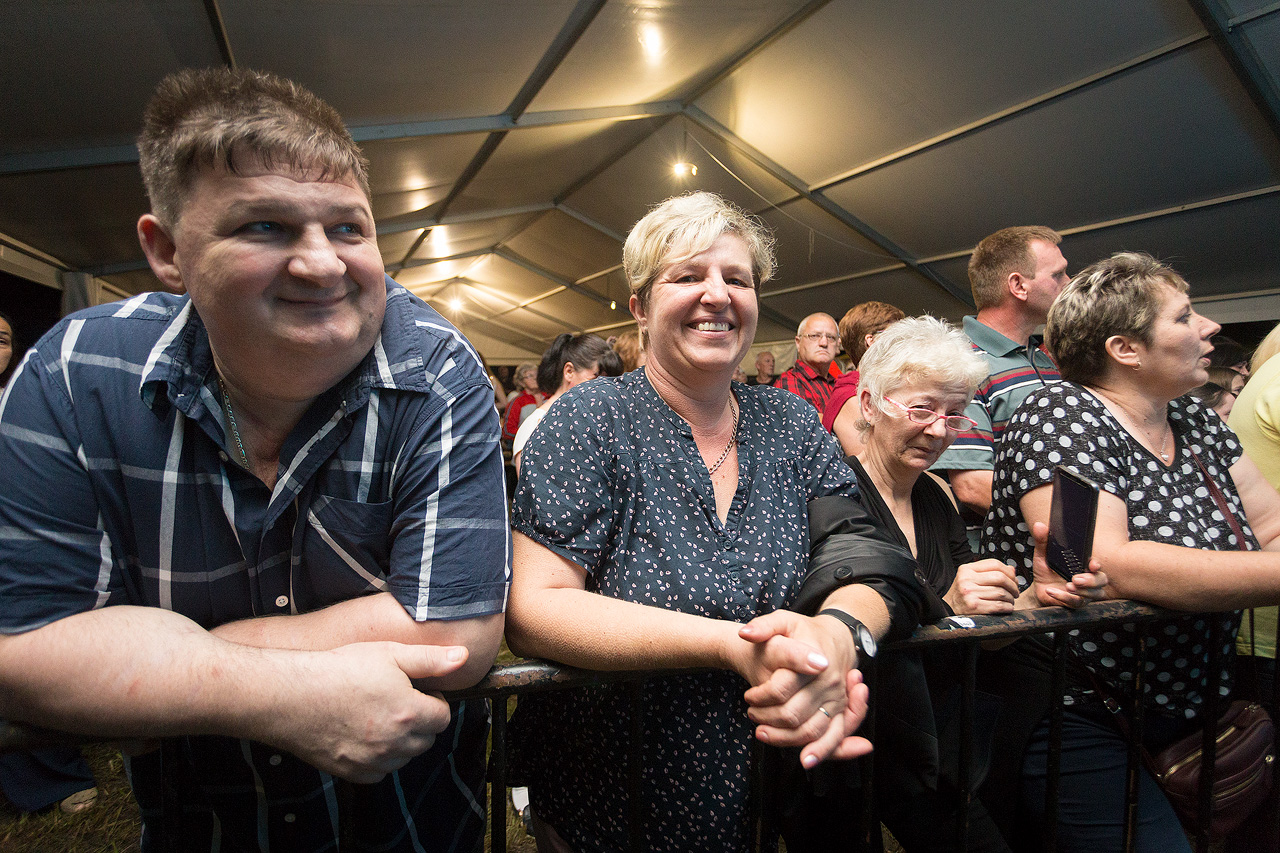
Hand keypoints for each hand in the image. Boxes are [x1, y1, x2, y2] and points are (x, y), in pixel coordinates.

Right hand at [264, 642, 467, 782]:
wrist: (291, 696)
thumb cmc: (339, 670)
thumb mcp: (390, 654)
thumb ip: (431, 659)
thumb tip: (463, 657)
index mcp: (410, 714)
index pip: (443, 717)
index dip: (434, 700)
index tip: (419, 689)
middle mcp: (395, 743)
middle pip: (426, 739)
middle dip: (420, 721)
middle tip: (398, 699)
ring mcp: (373, 761)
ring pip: (404, 756)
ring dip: (401, 740)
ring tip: (379, 714)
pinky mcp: (352, 772)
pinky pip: (380, 771)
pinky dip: (379, 757)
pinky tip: (364, 733)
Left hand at [735, 610, 865, 764]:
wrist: (837, 639)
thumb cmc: (805, 632)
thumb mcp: (784, 621)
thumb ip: (764, 626)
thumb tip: (745, 634)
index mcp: (813, 659)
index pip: (781, 687)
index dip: (760, 696)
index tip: (748, 696)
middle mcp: (829, 682)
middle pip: (793, 714)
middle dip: (766, 718)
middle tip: (751, 713)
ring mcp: (837, 700)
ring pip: (811, 730)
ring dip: (785, 739)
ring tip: (762, 733)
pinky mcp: (841, 712)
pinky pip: (834, 737)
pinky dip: (822, 752)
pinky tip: (805, 760)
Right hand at [943, 558, 1019, 614]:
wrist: (947, 610)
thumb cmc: (962, 594)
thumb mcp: (971, 578)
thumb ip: (990, 572)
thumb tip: (1012, 569)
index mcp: (966, 569)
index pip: (994, 564)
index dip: (1008, 571)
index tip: (1013, 579)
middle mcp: (966, 580)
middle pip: (1000, 578)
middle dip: (1013, 585)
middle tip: (1015, 592)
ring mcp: (970, 594)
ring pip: (1001, 593)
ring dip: (1011, 598)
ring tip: (1011, 601)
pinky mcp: (974, 607)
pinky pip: (999, 605)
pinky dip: (1007, 607)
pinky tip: (1007, 607)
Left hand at [1029, 521, 1107, 607]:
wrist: (1038, 587)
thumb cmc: (1046, 570)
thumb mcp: (1042, 554)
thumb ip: (1043, 541)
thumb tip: (1039, 525)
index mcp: (1083, 566)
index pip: (1097, 566)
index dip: (1097, 566)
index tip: (1093, 565)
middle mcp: (1088, 580)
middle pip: (1101, 581)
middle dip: (1091, 580)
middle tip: (1077, 578)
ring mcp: (1083, 593)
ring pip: (1093, 595)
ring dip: (1082, 591)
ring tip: (1068, 586)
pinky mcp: (1074, 602)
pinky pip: (1075, 602)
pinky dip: (1064, 597)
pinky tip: (1052, 591)